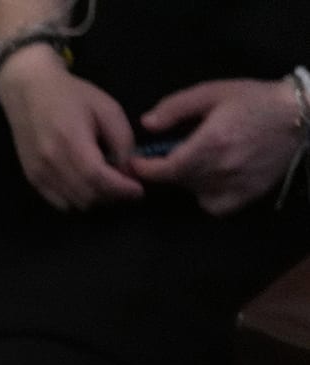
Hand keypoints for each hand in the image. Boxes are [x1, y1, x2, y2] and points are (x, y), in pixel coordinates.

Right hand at [0, 48, 144, 210]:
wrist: (29, 91)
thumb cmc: (71, 95)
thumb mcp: (107, 108)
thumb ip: (122, 139)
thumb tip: (128, 169)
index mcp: (71, 140)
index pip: (97, 177)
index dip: (120, 189)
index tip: (138, 190)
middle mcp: (51, 162)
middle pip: (86, 195)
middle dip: (112, 196)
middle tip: (126, 186)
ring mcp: (39, 173)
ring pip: (74, 203)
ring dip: (95, 199)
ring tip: (107, 184)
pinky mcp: (32, 178)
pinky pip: (58, 202)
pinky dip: (77, 199)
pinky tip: (86, 185)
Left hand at [129, 78, 302, 215]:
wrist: (299, 114)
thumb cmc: (254, 100)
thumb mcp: (212, 93)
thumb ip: (176, 107)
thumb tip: (146, 124)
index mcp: (209, 143)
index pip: (163, 170)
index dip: (143, 168)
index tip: (135, 162)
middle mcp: (220, 169)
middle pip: (176, 181)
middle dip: (167, 169)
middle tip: (174, 152)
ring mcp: (234, 185)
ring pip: (193, 192)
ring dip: (188, 179)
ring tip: (201, 159)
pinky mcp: (247, 195)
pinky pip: (213, 206)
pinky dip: (207, 196)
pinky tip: (213, 178)